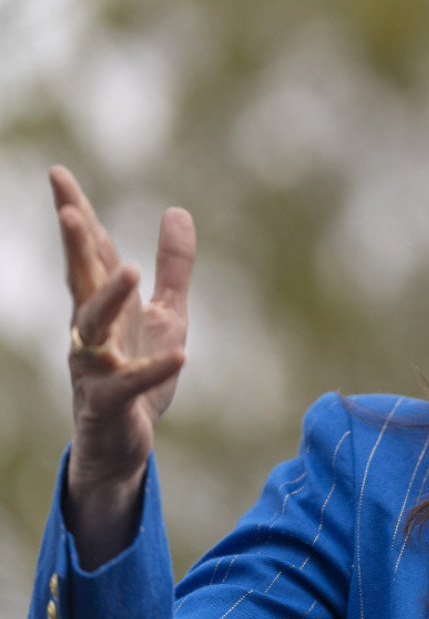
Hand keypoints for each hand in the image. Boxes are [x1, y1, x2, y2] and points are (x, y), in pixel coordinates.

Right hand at [51, 166, 194, 566]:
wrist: (123, 443)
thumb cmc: (137, 372)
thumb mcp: (166, 311)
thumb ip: (173, 266)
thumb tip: (178, 211)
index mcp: (104, 305)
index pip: (90, 253)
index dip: (75, 214)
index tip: (58, 175)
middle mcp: (91, 331)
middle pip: (81, 282)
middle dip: (75, 247)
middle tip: (70, 210)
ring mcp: (96, 367)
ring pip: (94, 330)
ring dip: (110, 299)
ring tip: (132, 270)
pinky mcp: (111, 403)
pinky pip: (131, 385)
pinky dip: (154, 370)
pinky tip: (180, 354)